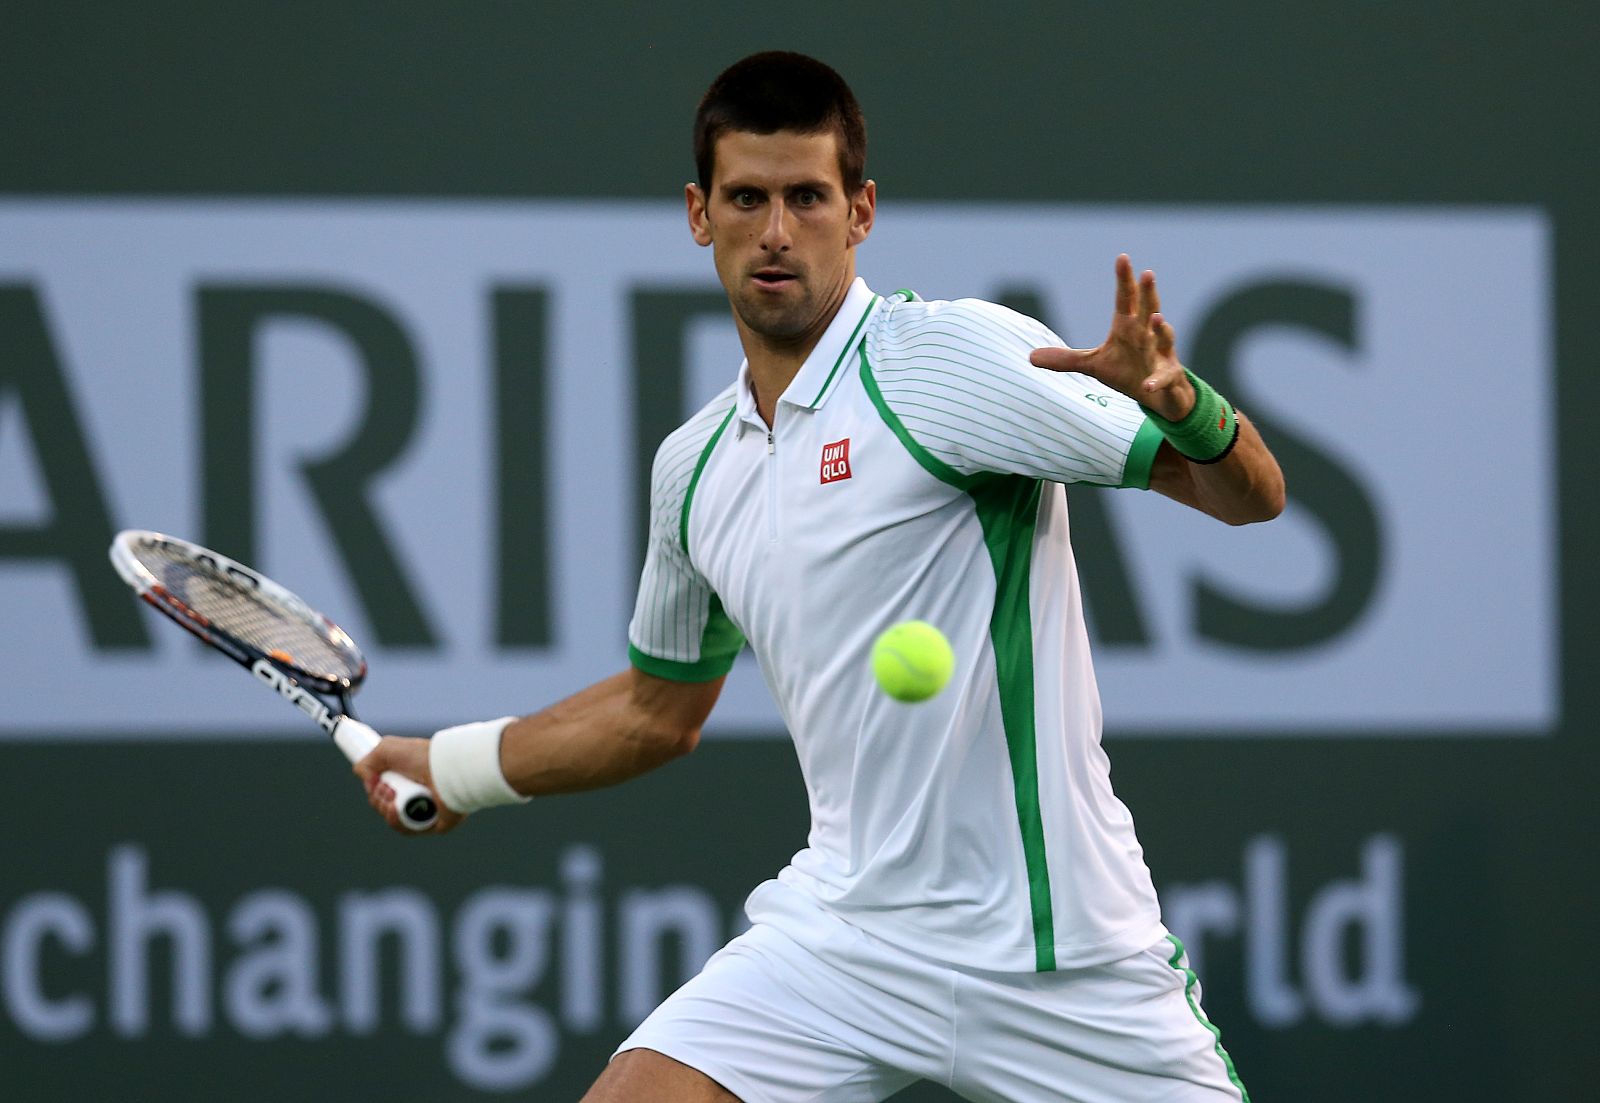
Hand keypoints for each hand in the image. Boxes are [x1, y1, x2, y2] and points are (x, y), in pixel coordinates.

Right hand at [351, 735, 465, 835]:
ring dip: (386, 811)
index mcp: (409, 782)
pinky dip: (398, 822)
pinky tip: (395, 810)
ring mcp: (428, 811)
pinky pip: (411, 830)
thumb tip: (366, 781)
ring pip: (396, 821)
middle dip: (379, 801)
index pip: (384, 796)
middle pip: (387, 809)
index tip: (376, 782)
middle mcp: (418, 796)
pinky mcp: (436, 824)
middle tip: (388, 789)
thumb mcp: (386, 749)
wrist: (445, 765)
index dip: (376, 793)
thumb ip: (367, 762)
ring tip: (392, 798)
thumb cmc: (421, 755)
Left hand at [1028, 254, 1194, 421]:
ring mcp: (1160, 355)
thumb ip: (1065, 359)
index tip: (1122, 258)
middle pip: (1148, 310)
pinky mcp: (1168, 377)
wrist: (1159, 396)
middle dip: (1148, 293)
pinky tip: (1147, 386)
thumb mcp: (1093, 365)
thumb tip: (1030, 357)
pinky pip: (1163, 378)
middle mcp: (1146, 336)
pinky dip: (1156, 381)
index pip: (1125, 299)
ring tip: (1157, 318)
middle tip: (1147, 273)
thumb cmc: (1128, 371)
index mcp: (1128, 328)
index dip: (1124, 279)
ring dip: (1162, 329)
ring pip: (1164, 338)